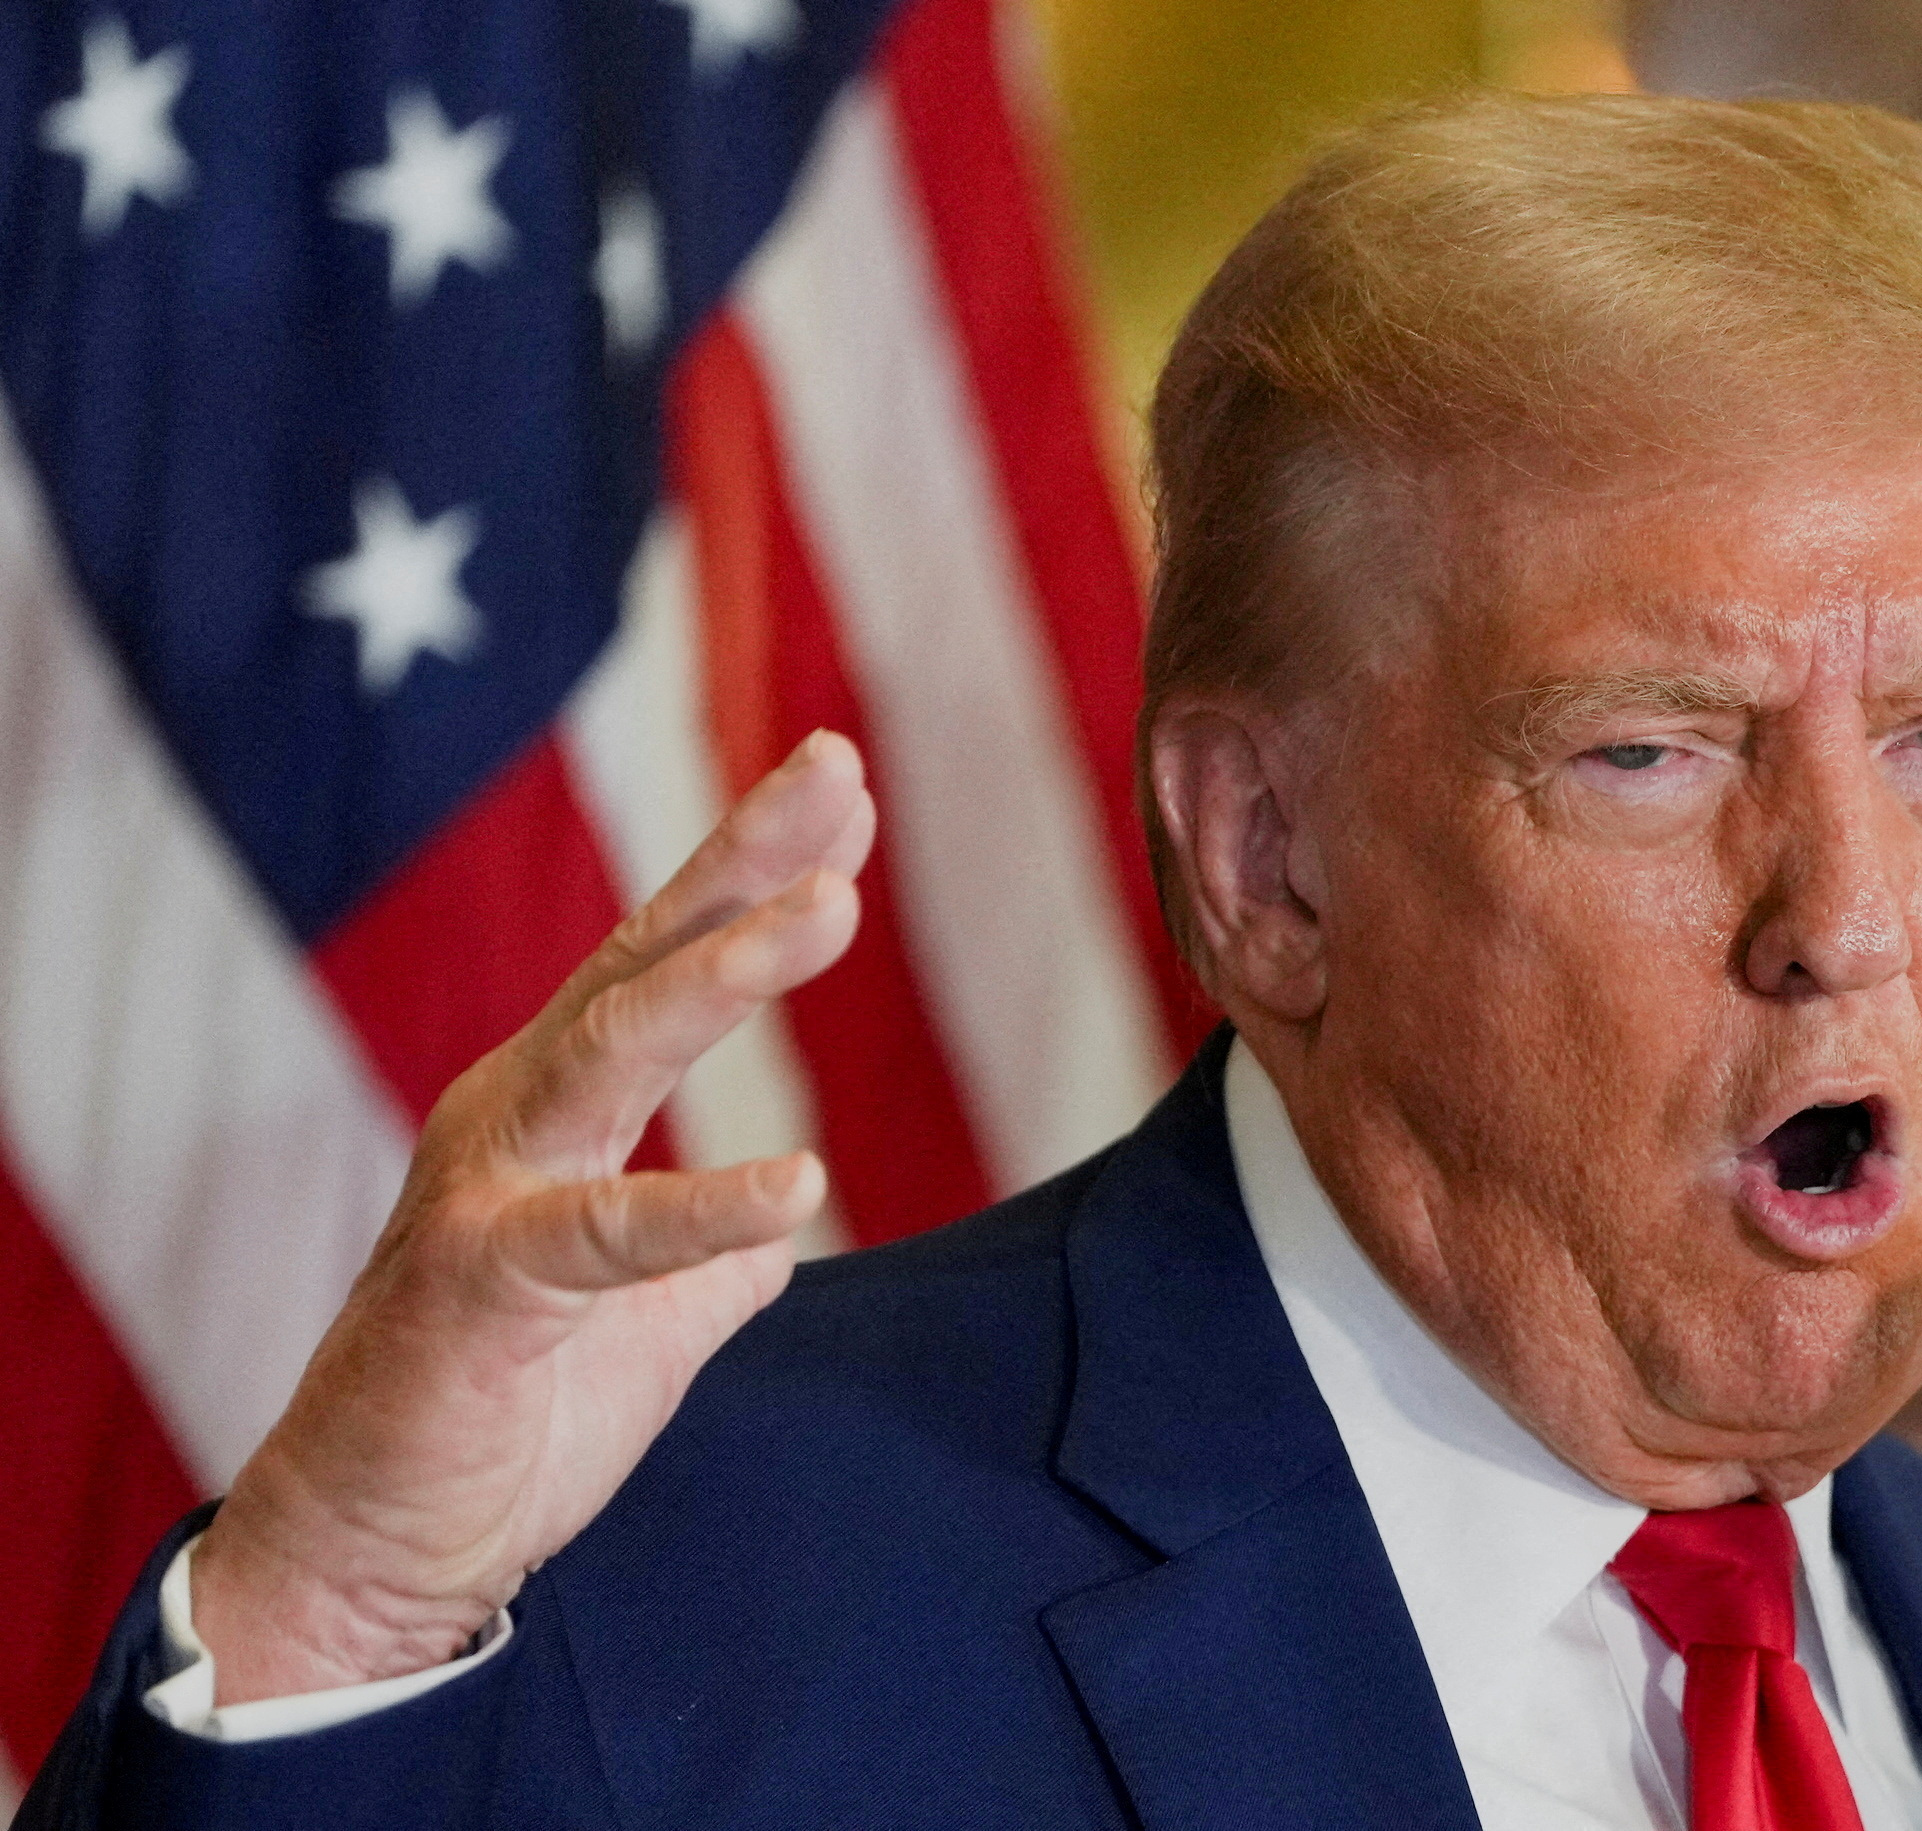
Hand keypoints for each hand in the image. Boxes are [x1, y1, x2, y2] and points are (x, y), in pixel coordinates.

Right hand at [191, 730, 876, 1703]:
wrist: (378, 1545)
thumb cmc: (504, 1411)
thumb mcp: (644, 1317)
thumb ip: (706, 1260)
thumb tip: (778, 1236)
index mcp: (554, 1108)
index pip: (662, 962)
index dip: (751, 873)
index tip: (844, 788)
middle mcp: (515, 1117)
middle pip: (639, 961)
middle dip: (742, 863)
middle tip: (837, 772)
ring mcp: (488, 1191)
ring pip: (612, 1051)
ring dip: (725, 972)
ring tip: (833, 906)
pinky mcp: (483, 1289)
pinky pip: (605, 1234)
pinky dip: (704, 1207)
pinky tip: (798, 1182)